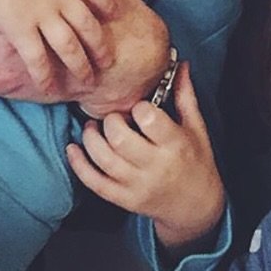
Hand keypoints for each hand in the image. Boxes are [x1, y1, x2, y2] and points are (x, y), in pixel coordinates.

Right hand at [19, 0, 171, 110]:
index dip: (106, 2)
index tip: (114, 12)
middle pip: (89, 23)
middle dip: (100, 43)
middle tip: (108, 57)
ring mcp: (44, 14)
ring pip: (71, 46)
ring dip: (81, 65)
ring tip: (88, 80)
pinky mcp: (23, 32)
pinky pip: (40, 60)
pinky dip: (47, 76)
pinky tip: (50, 88)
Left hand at [64, 62, 224, 253]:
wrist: (196, 207)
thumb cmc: (197, 162)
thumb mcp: (197, 128)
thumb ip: (185, 95)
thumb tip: (180, 63)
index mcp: (176, 145)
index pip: (149, 119)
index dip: (139, 107)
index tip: (139, 106)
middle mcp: (156, 167)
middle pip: (119, 139)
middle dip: (110, 122)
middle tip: (114, 117)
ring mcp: (138, 186)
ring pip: (103, 160)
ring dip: (91, 138)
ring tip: (93, 127)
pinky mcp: (124, 200)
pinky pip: (95, 183)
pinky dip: (79, 165)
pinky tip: (73, 149)